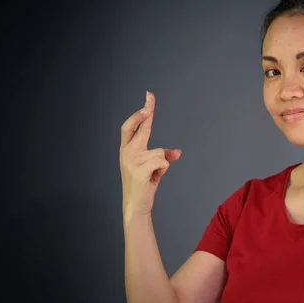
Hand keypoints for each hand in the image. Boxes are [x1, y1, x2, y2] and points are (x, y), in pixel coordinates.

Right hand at [119, 91, 181, 216]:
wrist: (136, 206)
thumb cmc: (144, 184)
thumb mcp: (154, 168)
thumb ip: (162, 157)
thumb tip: (176, 153)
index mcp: (127, 149)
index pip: (132, 126)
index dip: (141, 112)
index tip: (149, 97)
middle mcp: (126, 152)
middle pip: (139, 128)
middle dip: (145, 112)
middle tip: (149, 98)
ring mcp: (131, 161)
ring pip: (160, 153)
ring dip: (162, 165)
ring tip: (152, 176)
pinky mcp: (138, 170)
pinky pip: (162, 162)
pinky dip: (163, 171)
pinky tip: (154, 179)